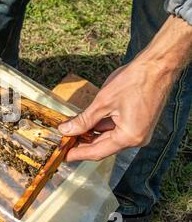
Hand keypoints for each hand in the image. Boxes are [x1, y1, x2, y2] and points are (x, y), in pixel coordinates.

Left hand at [58, 15, 191, 161]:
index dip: (78, 154)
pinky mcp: (138, 122)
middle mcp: (136, 138)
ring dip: (90, 134)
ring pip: (108, 137)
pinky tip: (85, 122)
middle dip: (82, 143)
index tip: (63, 155)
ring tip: (71, 130)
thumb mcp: (103, 102)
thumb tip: (66, 130)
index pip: (98, 152)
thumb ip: (84, 120)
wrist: (157, 66)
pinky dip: (100, 126)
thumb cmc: (134, 81)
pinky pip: (115, 129)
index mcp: (129, 137)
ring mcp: (138, 131)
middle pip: (103, 146)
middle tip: (63, 142)